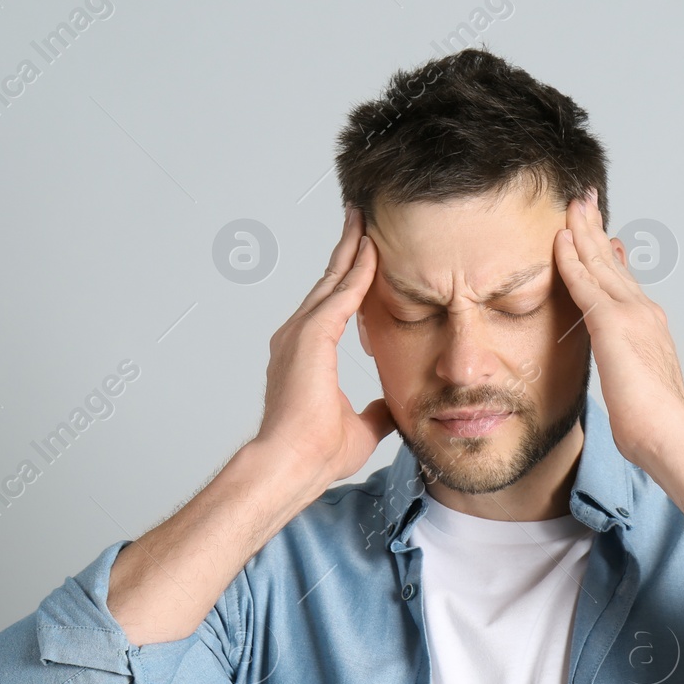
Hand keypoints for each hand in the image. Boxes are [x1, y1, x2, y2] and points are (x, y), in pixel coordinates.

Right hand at [253, 206, 395, 486]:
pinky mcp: (311, 335)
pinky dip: (357, 269)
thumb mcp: (361, 428)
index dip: (349, 279)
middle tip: (361, 218)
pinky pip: (341, 293)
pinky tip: (373, 250)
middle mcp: (296, 336)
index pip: (332, 305)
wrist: (293, 465)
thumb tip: (391, 407)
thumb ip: (374, 411)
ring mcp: (300, 333)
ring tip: (366, 220)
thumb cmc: (315, 454)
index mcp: (305, 354)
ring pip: (333, 279)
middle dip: (347, 250)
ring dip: (352, 249)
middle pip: (329, 282)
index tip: (364, 255)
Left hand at [553, 187, 683, 469]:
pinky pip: (583, 282)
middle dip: (595, 229)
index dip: (608, 254)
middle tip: (585, 202)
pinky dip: (570, 257)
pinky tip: (559, 239)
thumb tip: (621, 374)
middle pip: (611, 261)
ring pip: (598, 262)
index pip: (623, 281)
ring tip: (573, 204)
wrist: (670, 434)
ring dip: (583, 230)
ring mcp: (629, 313)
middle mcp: (642, 311)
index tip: (601, 236)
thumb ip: (627, 371)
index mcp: (649, 325)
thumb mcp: (638, 387)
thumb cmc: (654, 425)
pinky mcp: (611, 323)